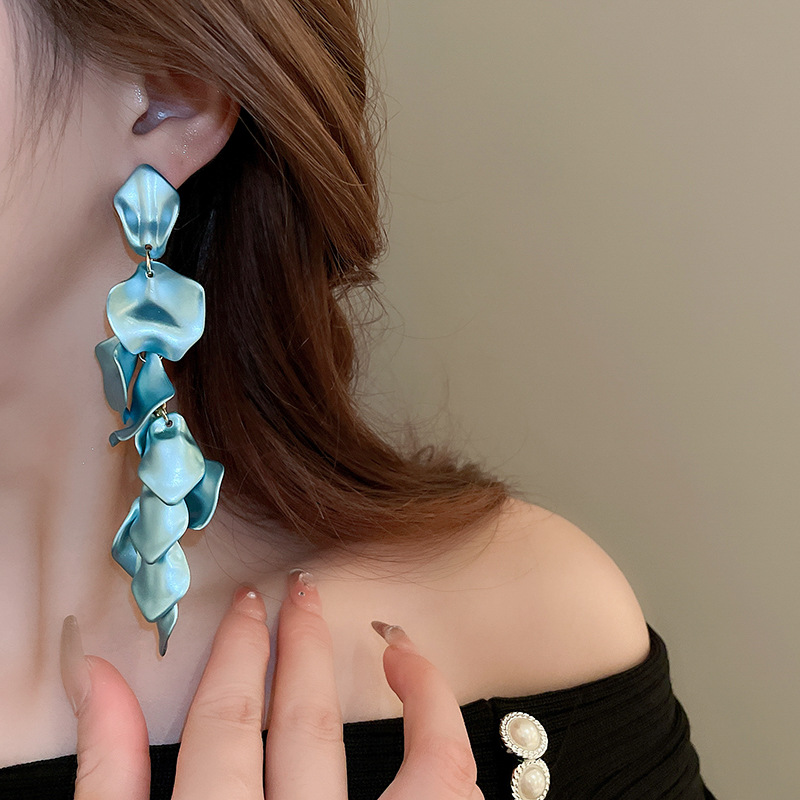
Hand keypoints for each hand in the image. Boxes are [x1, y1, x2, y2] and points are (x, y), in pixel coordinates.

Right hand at [60, 570, 483, 798]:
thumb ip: (108, 780)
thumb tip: (94, 679)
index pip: (221, 731)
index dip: (231, 657)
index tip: (243, 609)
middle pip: (296, 727)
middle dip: (295, 647)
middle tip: (300, 592)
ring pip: (384, 755)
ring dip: (374, 684)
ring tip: (367, 626)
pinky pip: (447, 784)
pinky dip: (440, 728)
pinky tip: (424, 685)